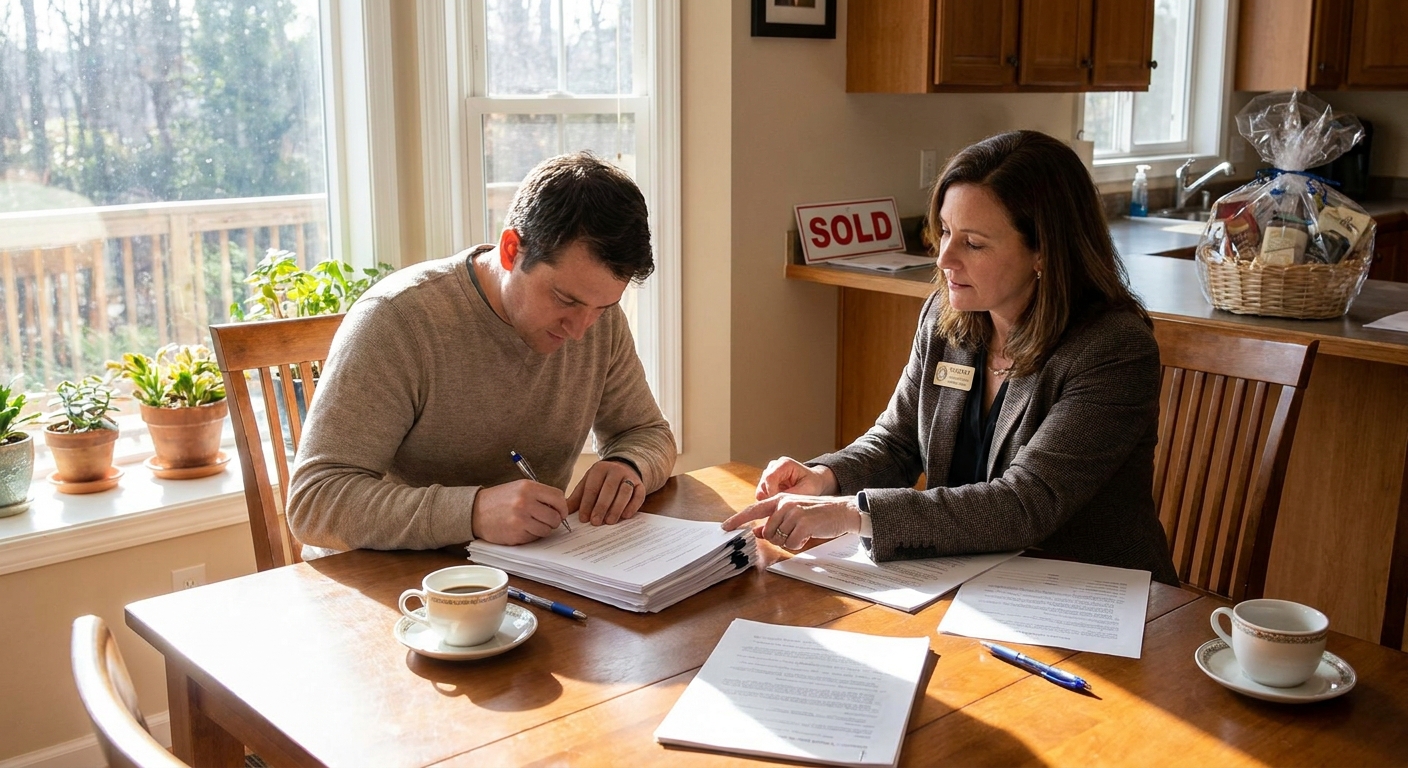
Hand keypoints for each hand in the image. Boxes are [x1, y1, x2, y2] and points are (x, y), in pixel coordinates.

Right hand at [471, 479, 568, 544]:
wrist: (475, 511)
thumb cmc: (500, 499)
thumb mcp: (519, 488)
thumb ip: (540, 495)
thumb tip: (561, 508)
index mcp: (528, 487)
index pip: (558, 497)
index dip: (562, 507)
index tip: (561, 512)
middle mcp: (525, 502)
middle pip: (555, 517)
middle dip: (554, 521)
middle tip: (547, 520)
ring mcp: (520, 519)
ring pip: (547, 530)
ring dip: (543, 529)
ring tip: (532, 524)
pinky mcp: (516, 534)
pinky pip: (534, 538)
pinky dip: (531, 535)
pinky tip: (522, 529)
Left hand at [568, 459, 644, 525]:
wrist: (622, 469)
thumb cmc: (601, 481)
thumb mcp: (587, 484)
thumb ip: (577, 498)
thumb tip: (565, 512)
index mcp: (599, 469)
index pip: (592, 487)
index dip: (587, 504)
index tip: (584, 518)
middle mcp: (615, 470)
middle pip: (609, 489)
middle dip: (601, 507)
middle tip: (596, 522)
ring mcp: (630, 476)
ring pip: (625, 492)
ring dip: (617, 508)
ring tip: (610, 522)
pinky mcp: (641, 484)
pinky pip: (639, 495)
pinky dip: (632, 506)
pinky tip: (625, 516)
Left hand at [721, 493, 860, 550]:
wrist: (842, 511)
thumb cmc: (818, 514)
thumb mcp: (793, 514)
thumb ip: (773, 521)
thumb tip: (756, 531)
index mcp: (779, 499)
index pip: (753, 509)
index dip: (737, 520)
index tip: (725, 527)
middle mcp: (784, 503)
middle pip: (766, 532)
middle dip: (778, 538)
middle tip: (794, 533)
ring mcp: (793, 512)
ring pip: (778, 539)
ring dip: (790, 541)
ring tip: (803, 532)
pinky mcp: (803, 523)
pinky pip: (791, 544)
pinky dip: (799, 544)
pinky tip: (808, 535)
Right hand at [755, 457, 838, 499]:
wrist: (813, 482)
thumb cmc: (812, 484)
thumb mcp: (806, 491)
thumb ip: (790, 495)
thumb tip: (776, 502)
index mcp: (784, 463)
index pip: (769, 478)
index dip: (772, 493)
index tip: (780, 504)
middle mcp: (773, 466)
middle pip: (762, 485)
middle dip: (770, 498)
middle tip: (782, 507)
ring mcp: (768, 473)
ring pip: (760, 491)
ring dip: (770, 500)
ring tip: (783, 504)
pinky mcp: (766, 482)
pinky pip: (761, 495)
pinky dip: (769, 501)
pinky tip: (780, 502)